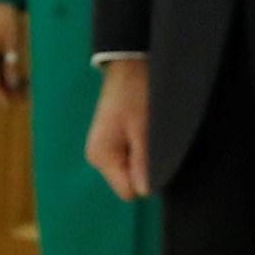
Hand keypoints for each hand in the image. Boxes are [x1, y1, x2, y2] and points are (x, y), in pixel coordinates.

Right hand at [0, 1, 29, 102]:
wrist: (0, 1)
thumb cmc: (6, 20)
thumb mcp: (12, 44)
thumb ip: (11, 66)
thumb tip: (12, 86)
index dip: (1, 96)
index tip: (13, 104)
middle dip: (3, 92)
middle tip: (21, 99)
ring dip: (3, 85)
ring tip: (20, 90)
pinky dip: (0, 75)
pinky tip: (14, 78)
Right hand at [87, 55, 151, 200]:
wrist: (129, 62)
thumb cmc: (137, 92)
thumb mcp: (144, 128)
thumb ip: (143, 162)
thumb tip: (146, 192)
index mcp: (102, 156)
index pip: (129, 191)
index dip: (148, 178)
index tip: (157, 155)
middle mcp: (98, 157)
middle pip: (129, 182)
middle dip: (146, 167)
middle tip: (154, 139)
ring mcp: (104, 149)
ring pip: (132, 169)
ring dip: (145, 156)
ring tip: (149, 130)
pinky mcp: (112, 141)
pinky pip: (130, 157)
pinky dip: (141, 148)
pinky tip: (145, 129)